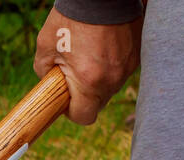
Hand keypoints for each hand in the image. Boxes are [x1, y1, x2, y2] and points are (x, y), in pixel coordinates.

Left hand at [34, 7, 142, 124]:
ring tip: (89, 55)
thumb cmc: (70, 19)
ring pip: (111, 86)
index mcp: (90, 81)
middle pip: (99, 103)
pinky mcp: (138, 53)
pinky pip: (121, 70)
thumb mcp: (45, 48)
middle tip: (74, 75)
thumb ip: (44, 73)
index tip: (65, 99)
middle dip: (85, 95)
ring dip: (99, 79)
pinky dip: (111, 65)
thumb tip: (50, 85)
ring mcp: (129, 66)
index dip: (71, 112)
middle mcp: (113, 78)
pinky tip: (102, 47)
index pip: (84, 117)